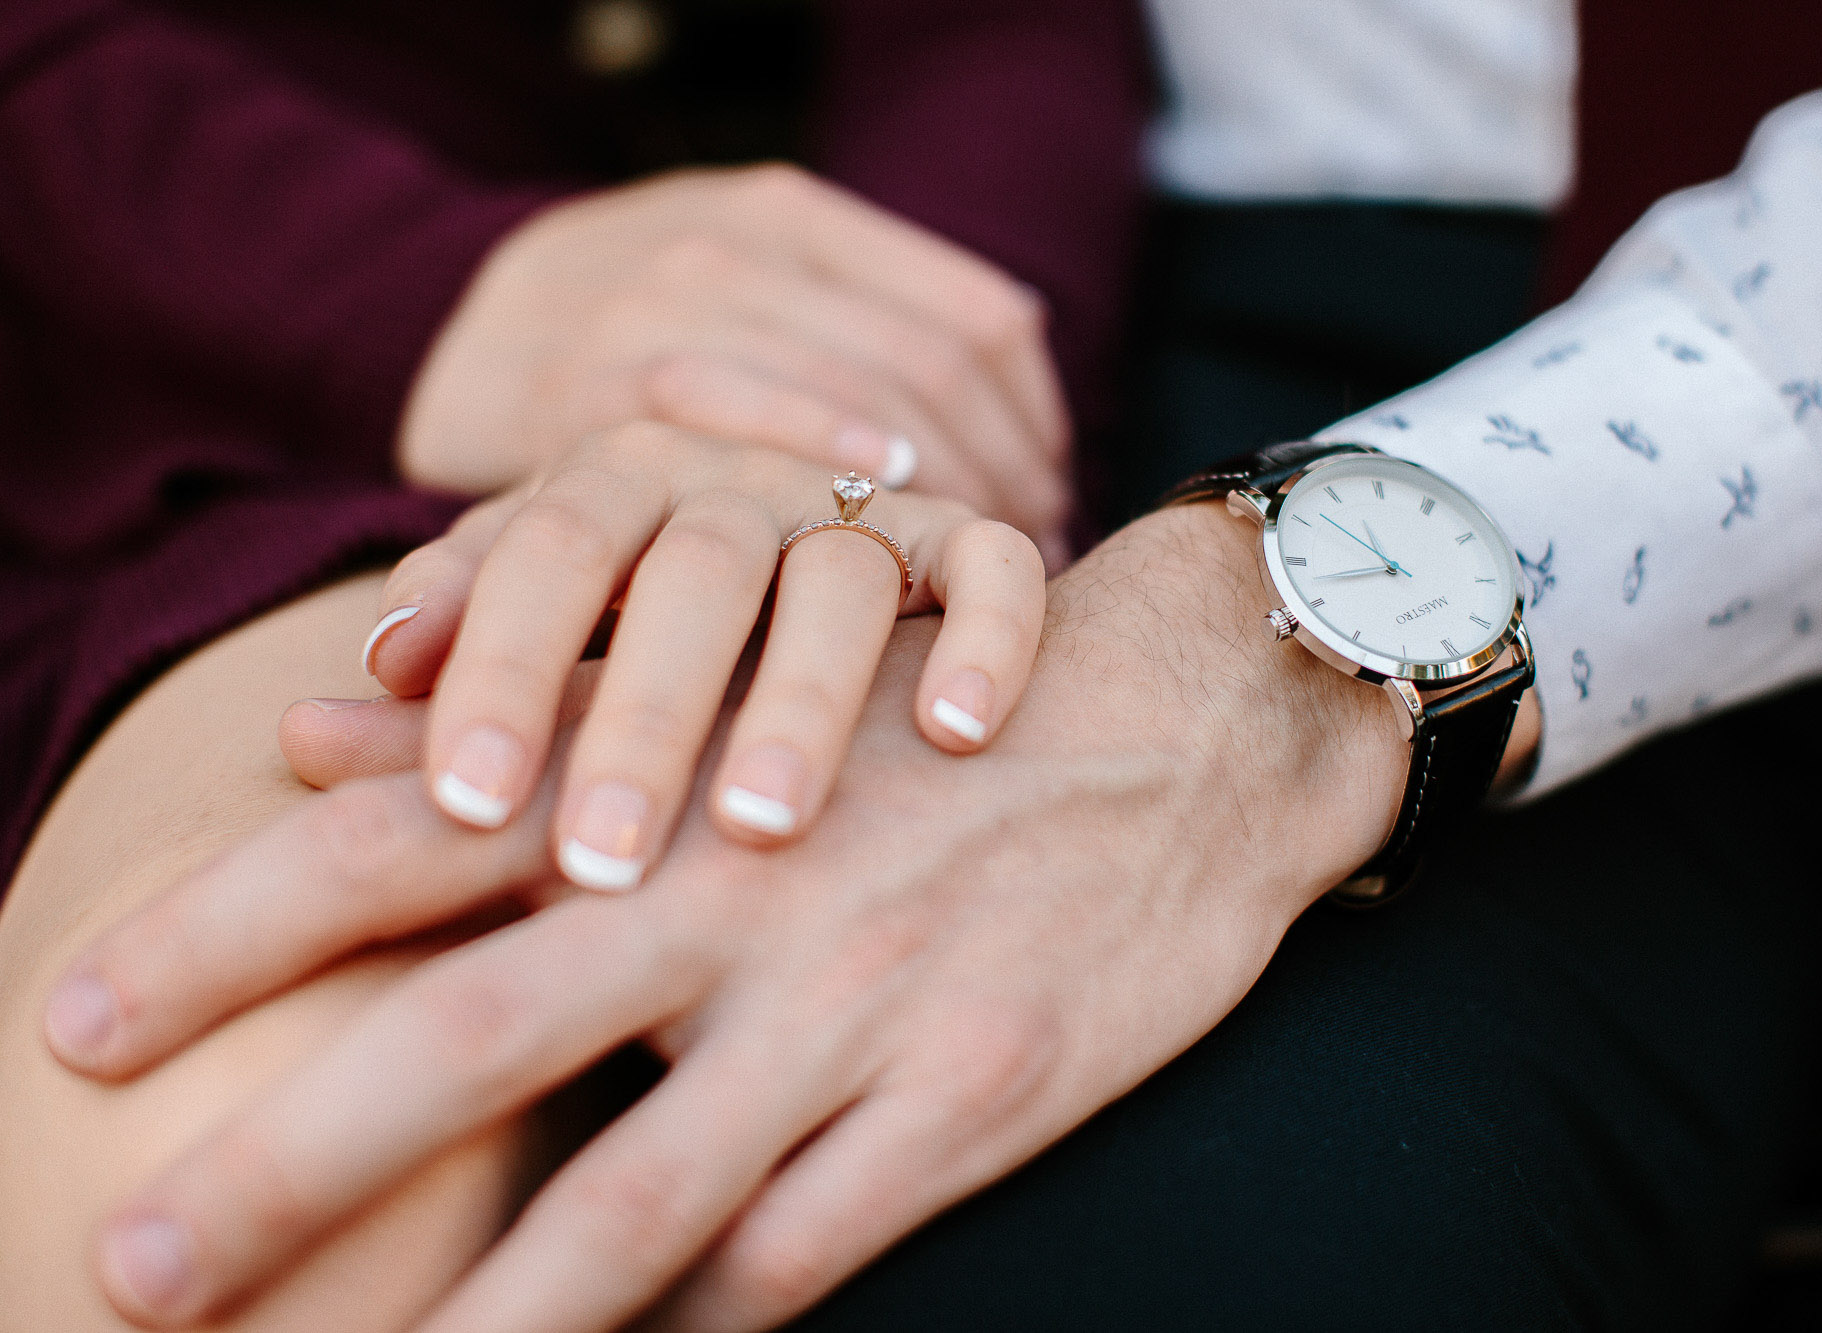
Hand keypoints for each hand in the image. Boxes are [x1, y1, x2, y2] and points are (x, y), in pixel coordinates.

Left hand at [46, 505, 1415, 1330]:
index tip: (74, 1022)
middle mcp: (744, 890)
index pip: (406, 846)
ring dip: (485, 1319)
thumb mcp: (746, 695)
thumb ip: (531, 728)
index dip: (229, 932)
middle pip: (472, 1033)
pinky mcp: (980, 1093)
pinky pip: (806, 1248)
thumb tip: (311, 743)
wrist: (1193, 731)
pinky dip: (707, 1314)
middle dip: (285, 1162)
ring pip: (638, 1199)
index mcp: (669, 780)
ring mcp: (861, 1004)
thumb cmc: (932, 719)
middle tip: (125, 1264)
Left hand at [363, 420, 1044, 889]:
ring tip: (764, 828)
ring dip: (803, 698)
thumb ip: (452, 658)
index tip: (467, 804)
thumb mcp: (543, 610)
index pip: (546, 551)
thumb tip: (305, 727)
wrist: (826, 502)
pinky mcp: (964, 533)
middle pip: (692, 570)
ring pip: (839, 576)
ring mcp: (860, 502)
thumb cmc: (647, 607)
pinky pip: (991, 564)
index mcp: (614, 481)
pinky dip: (984, 634)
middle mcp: (736, 479)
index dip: (503, 667)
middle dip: (646, 714)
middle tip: (607, 859)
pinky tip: (956, 734)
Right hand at [401, 164, 1071, 557]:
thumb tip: (1026, 465)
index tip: (1049, 504)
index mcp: (801, 216)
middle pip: (935, 365)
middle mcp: (743, 240)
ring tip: (962, 570)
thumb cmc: (636, 340)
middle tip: (1021, 561)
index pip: (981, 317)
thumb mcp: (754, 300)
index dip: (1037, 426)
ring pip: (860, 389)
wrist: (452, 332)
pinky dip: (817, 457)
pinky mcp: (594, 375)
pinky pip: (737, 410)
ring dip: (936, 494)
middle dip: (1000, 478)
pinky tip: (865, 514)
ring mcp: (666, 298)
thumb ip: (865, 346)